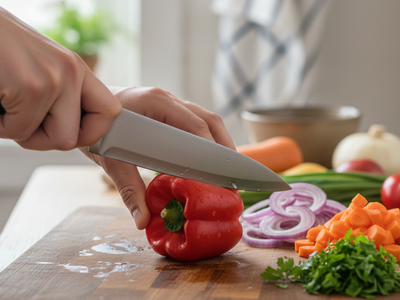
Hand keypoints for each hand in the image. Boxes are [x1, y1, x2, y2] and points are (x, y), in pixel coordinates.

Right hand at [0, 7, 120, 149]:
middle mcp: (71, 72)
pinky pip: (19, 131)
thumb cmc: (2, 51)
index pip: (111, 112)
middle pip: (74, 139)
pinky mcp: (30, 88)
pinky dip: (1, 126)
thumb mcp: (42, 70)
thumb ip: (62, 97)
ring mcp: (54, 80)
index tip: (68, 134)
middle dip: (44, 140)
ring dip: (20, 132)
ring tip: (7, 106)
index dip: (91, 133)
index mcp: (76, 69)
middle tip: (23, 122)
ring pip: (50, 140)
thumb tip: (74, 135)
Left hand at [81, 87, 234, 228]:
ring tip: (227, 168)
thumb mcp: (110, 159)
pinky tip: (210, 157)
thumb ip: (128, 189)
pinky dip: (208, 139)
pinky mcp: (167, 109)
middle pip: (208, 120)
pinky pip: (195, 121)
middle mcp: (167, 99)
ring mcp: (169, 101)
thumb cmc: (94, 128)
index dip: (212, 150)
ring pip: (205, 118)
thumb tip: (143, 221)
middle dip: (224, 147)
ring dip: (220, 142)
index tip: (223, 174)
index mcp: (155, 104)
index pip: (196, 125)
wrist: (81, 105)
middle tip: (232, 175)